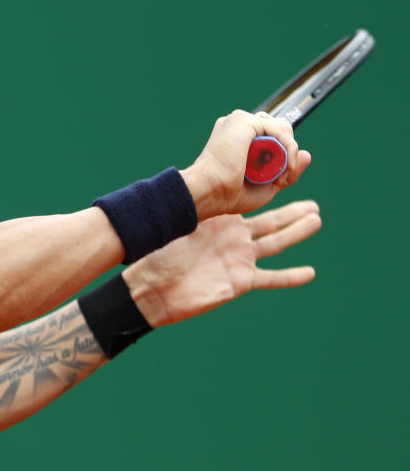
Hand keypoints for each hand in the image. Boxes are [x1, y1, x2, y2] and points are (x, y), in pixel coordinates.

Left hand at [122, 200, 320, 327]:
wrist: (154, 288)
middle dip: (293, 214)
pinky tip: (310, 273)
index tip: (279, 192)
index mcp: (221, 222)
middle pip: (271, 223)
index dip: (267, 198)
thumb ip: (194, 207)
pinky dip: (290, 276)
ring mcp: (239, 260)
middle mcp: (234, 239)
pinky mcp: (240, 281)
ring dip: (296, 233)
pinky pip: (271, 279)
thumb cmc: (159, 255)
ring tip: (316, 221)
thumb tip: (192, 182)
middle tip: (314, 205)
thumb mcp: (180, 225)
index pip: (250, 205)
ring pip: (275, 244)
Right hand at [181, 110, 312, 218]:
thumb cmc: (228, 194)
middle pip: (278, 130)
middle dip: (285, 153)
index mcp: (235, 138)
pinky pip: (279, 130)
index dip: (280, 155)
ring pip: (281, 129)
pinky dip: (288, 149)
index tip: (278, 177)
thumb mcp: (266, 185)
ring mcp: (239, 121)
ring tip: (278, 174)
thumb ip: (286, 170)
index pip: (270, 137)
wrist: (210, 192)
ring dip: (288, 153)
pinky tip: (284, 165)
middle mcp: (236, 126)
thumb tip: (307, 154)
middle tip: (278, 178)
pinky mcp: (244, 121)